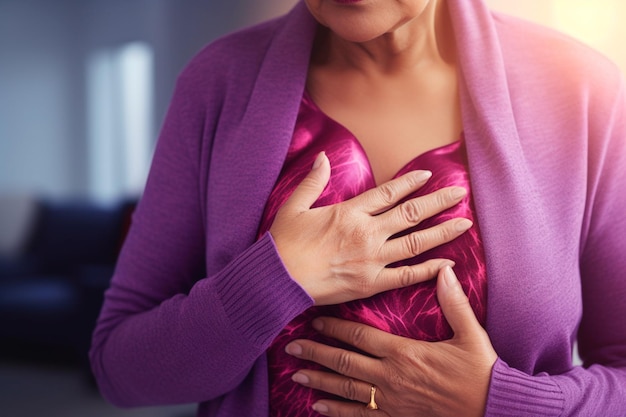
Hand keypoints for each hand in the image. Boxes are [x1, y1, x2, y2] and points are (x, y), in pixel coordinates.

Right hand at [269, 152, 471, 305]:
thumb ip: (313, 181)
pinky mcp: (371, 283)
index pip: (388, 193)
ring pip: (416, 243)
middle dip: (438, 202)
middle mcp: (367, 232)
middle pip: (411, 214)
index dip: (410, 183)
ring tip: (464, 223)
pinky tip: (448, 263)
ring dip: (442, 232)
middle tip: (460, 193)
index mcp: (350, 212)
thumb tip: (323, 156)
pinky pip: (406, 276)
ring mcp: (372, 259)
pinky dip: (429, 269)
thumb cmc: (284, 244)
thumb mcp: (294, 206)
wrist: (277, 280)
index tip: (428, 176)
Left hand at [285, 266, 497, 416]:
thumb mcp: (470, 333)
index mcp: (404, 353)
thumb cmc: (480, 371)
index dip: (335, 328)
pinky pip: (360, 416)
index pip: (360, 336)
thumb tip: (444, 269)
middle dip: (316, 352)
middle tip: (292, 346)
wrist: (492, 408)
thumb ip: (454, 301)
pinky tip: (318, 408)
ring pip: (346, 389)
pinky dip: (337, 412)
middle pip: (345, 362)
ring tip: (296, 374)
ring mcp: (391, 401)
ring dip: (319, 380)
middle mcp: (391, 377)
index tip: (315, 319)